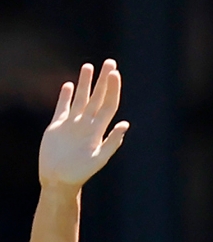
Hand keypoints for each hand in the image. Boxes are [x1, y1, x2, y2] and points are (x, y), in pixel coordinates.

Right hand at [38, 62, 128, 189]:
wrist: (59, 179)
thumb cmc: (81, 172)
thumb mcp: (99, 158)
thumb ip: (112, 141)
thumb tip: (125, 124)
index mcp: (99, 129)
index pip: (109, 104)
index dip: (113, 89)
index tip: (115, 74)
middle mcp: (88, 123)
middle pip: (98, 97)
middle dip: (104, 80)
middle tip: (110, 62)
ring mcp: (73, 123)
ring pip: (81, 98)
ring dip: (85, 83)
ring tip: (89, 67)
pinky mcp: (57, 126)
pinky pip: (62, 107)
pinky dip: (66, 96)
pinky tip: (70, 85)